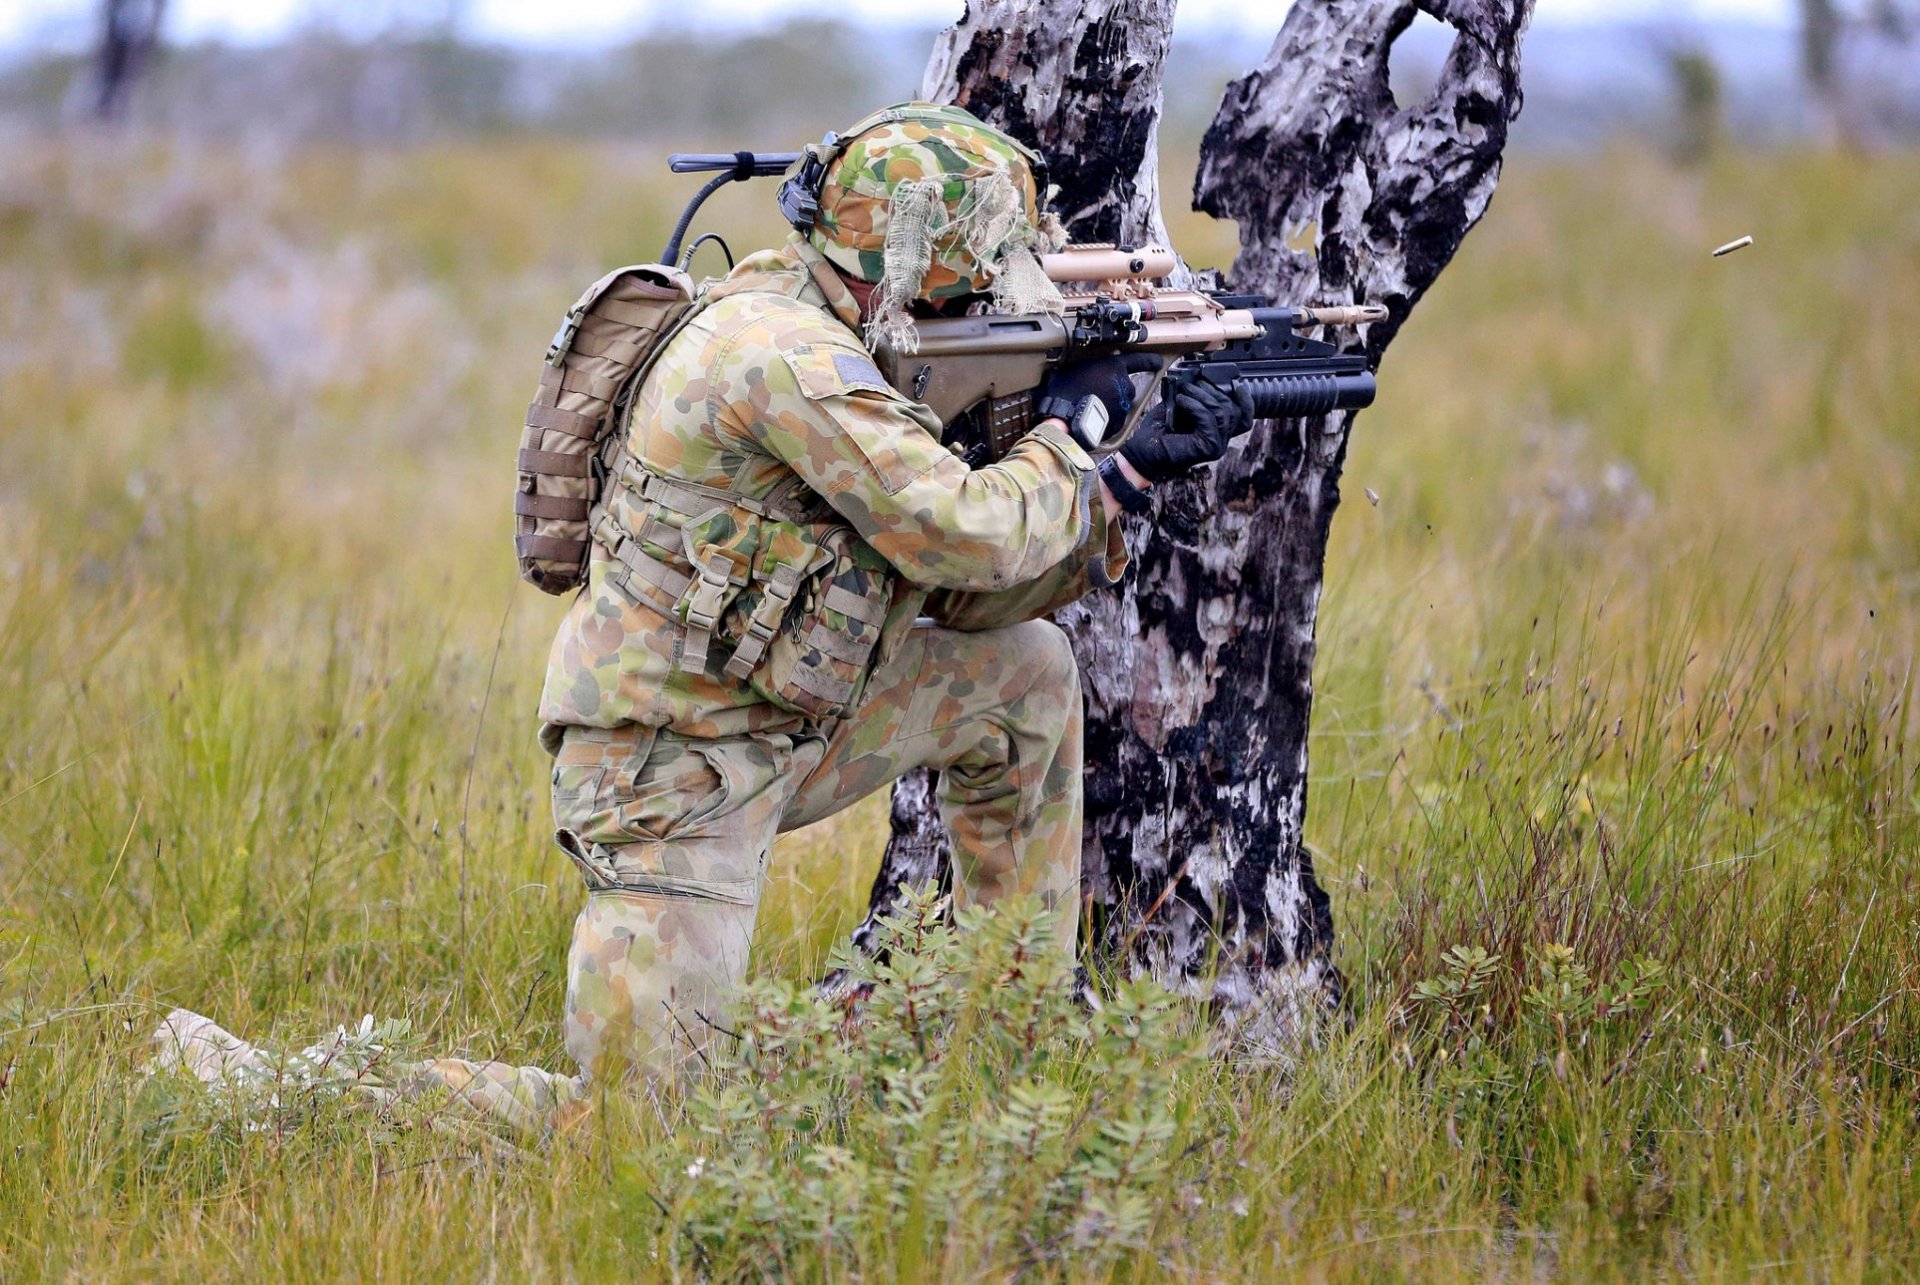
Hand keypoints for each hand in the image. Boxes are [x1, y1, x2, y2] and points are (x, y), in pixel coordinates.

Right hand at [1037, 353, 1164, 446]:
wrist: (1064, 420)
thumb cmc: (1063, 391)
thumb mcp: (1069, 369)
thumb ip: (1080, 368)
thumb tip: (1071, 368)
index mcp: (1114, 367)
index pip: (1140, 360)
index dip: (1150, 361)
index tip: (1158, 361)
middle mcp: (1124, 385)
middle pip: (1125, 385)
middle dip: (1114, 387)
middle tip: (1095, 391)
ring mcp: (1123, 406)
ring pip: (1120, 403)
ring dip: (1109, 404)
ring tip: (1089, 407)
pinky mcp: (1118, 424)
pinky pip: (1114, 419)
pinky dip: (1106, 418)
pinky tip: (1090, 418)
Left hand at [1118, 378, 1254, 482]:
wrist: (1143, 450)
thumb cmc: (1160, 429)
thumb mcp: (1183, 407)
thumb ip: (1198, 396)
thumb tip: (1203, 377)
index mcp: (1219, 432)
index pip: (1245, 417)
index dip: (1245, 399)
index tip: (1235, 383)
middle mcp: (1221, 441)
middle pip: (1234, 410)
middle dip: (1214, 391)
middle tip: (1193, 384)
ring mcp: (1216, 447)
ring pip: (1222, 413)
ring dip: (1203, 396)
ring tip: (1184, 391)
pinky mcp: (1207, 448)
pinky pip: (1209, 420)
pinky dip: (1194, 406)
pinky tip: (1181, 401)